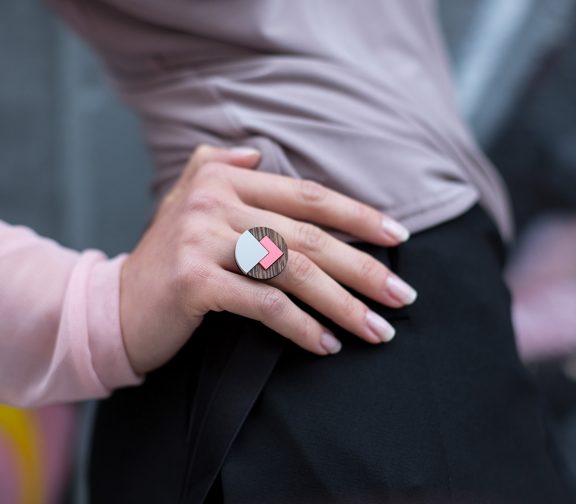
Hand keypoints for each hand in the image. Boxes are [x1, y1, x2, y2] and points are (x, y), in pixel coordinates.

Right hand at [120, 145, 416, 374]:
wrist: (116, 304)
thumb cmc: (168, 259)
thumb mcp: (188, 202)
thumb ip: (220, 167)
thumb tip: (259, 153)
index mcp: (223, 179)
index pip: (307, 195)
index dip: (357, 215)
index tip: (399, 237)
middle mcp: (215, 203)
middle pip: (309, 236)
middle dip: (363, 268)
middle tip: (402, 294)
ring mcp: (202, 240)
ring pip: (293, 271)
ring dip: (343, 304)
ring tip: (378, 329)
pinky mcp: (194, 281)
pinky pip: (264, 305)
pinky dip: (301, 327)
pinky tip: (326, 345)